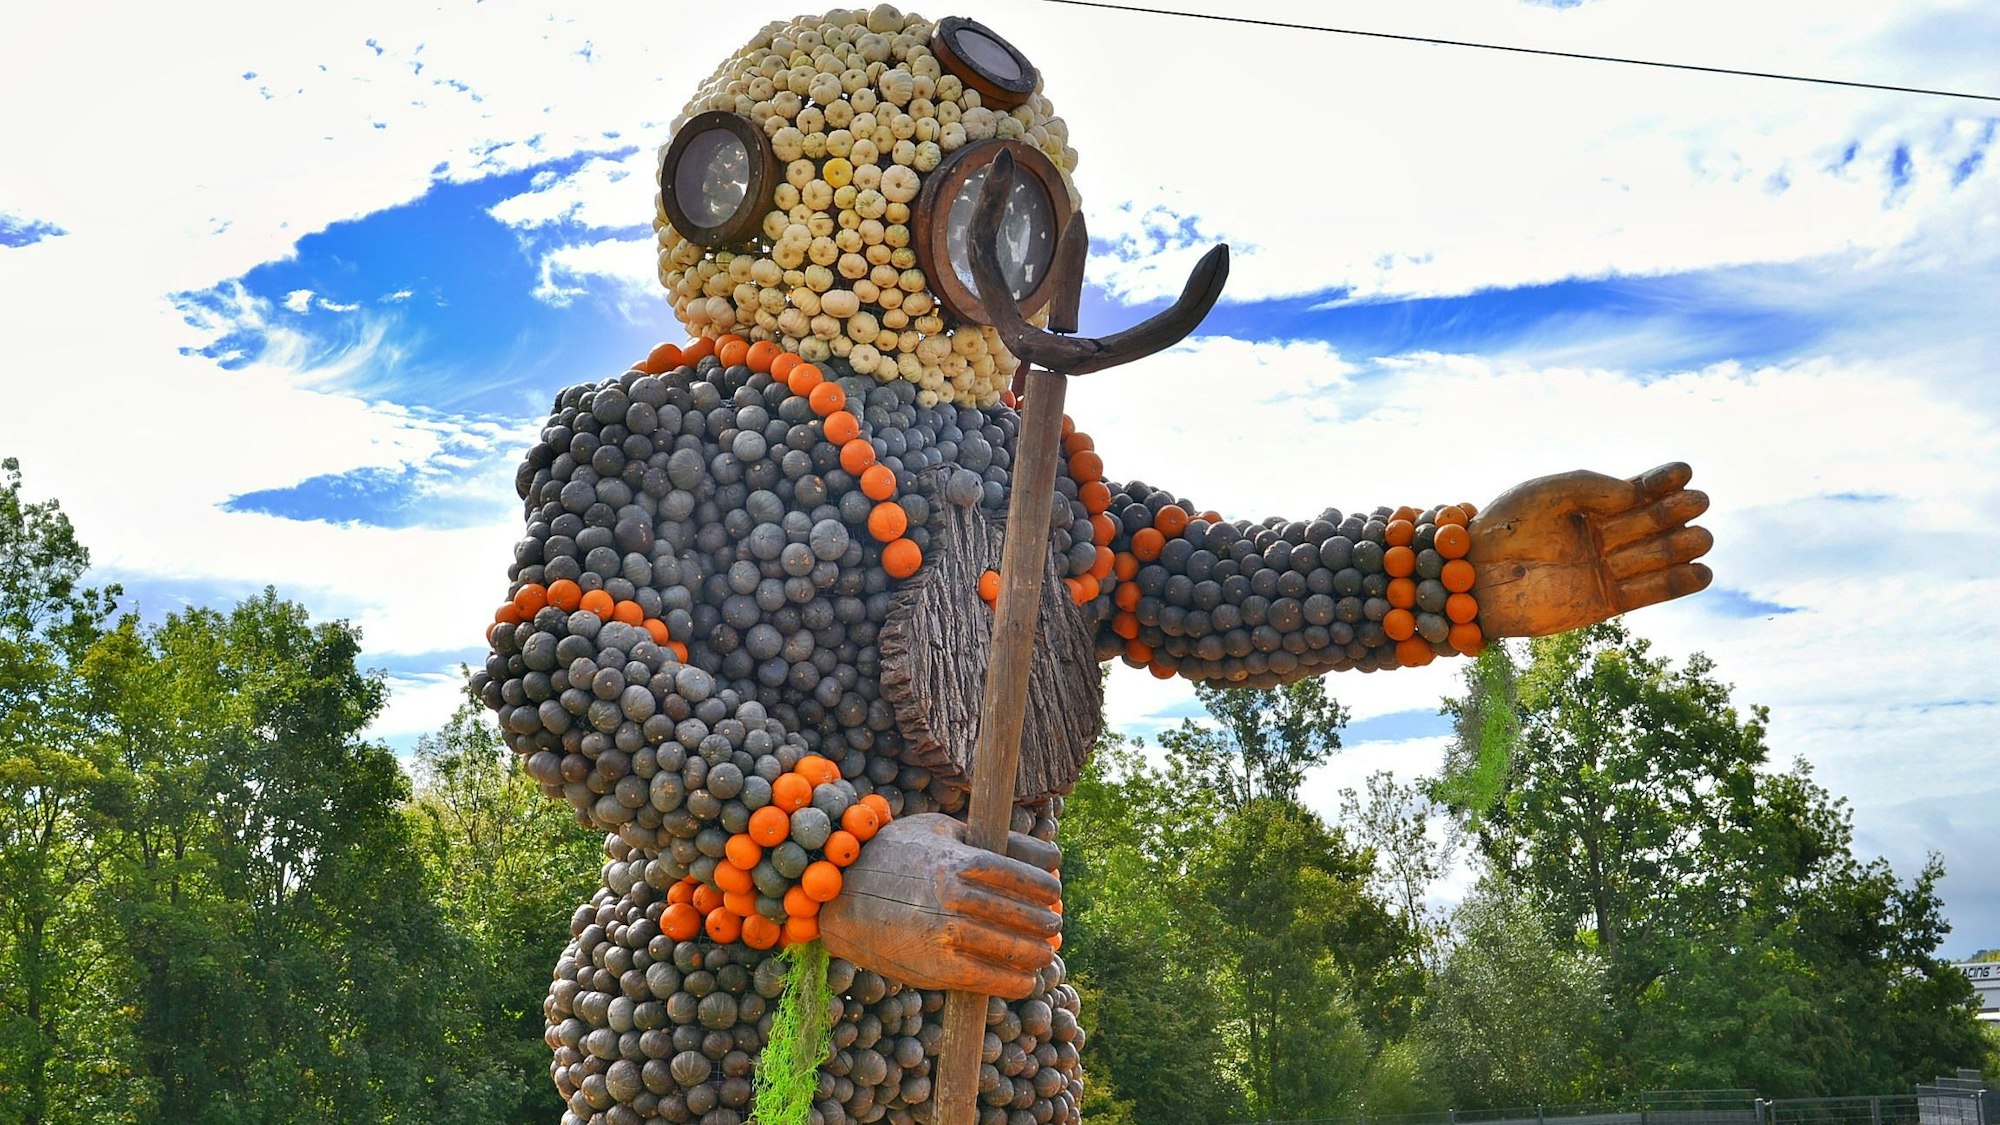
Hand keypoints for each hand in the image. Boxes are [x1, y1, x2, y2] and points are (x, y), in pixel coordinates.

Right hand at [817, 813, 1061, 999]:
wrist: (838, 895)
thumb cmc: (897, 853)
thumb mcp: (943, 830)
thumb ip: (997, 840)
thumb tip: (1052, 858)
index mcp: (961, 861)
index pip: (1027, 879)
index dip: (1047, 889)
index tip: (1051, 893)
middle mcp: (957, 899)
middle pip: (1027, 916)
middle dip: (1048, 923)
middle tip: (1052, 924)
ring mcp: (946, 936)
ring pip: (1016, 951)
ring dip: (1038, 954)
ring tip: (1043, 952)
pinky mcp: (936, 969)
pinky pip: (991, 980)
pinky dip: (1016, 982)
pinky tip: (1026, 979)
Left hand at [1469, 462, 1712, 638]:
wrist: (1474, 576)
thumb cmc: (1505, 527)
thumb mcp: (1544, 492)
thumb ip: (1588, 486)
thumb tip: (1633, 494)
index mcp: (1593, 506)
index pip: (1639, 491)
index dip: (1663, 481)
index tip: (1684, 471)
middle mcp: (1606, 536)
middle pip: (1652, 522)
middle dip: (1675, 512)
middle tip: (1696, 503)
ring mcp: (1607, 569)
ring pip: (1656, 556)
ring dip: (1681, 546)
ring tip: (1701, 536)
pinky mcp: (1605, 603)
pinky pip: (1648, 594)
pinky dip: (1676, 584)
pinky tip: (1703, 572)